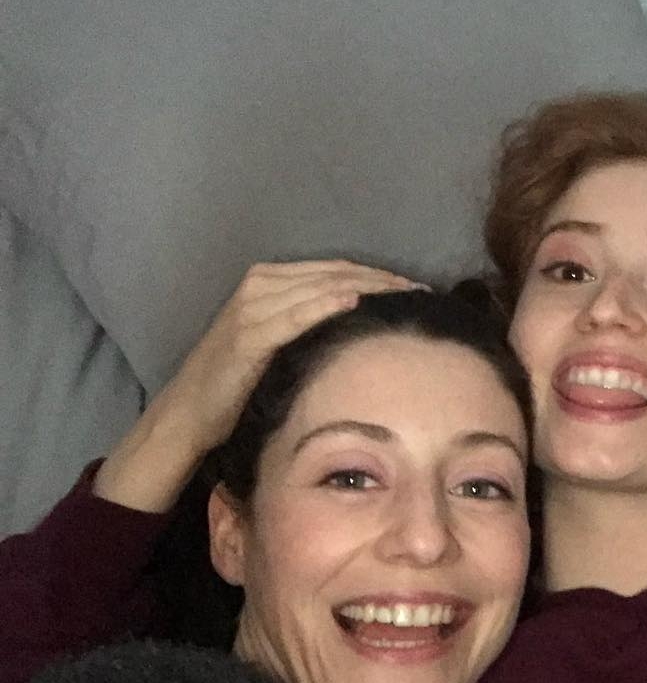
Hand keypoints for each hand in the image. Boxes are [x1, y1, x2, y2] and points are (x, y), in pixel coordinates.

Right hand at [94, 260, 421, 511]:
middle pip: (335, 272)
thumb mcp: (279, 342)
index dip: (378, 274)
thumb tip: (363, 324)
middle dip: (382, 279)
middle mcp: (260, 285)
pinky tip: (354, 301)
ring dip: (366, 286)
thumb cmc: (238, 382)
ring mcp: (252, 307)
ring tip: (404, 294)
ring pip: (321, 286)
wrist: (189, 413)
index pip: (336, 269)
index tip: (416, 286)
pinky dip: (324, 304)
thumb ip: (311, 324)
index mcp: (270, 281)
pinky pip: (294, 313)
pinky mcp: (247, 334)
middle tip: (422, 289)